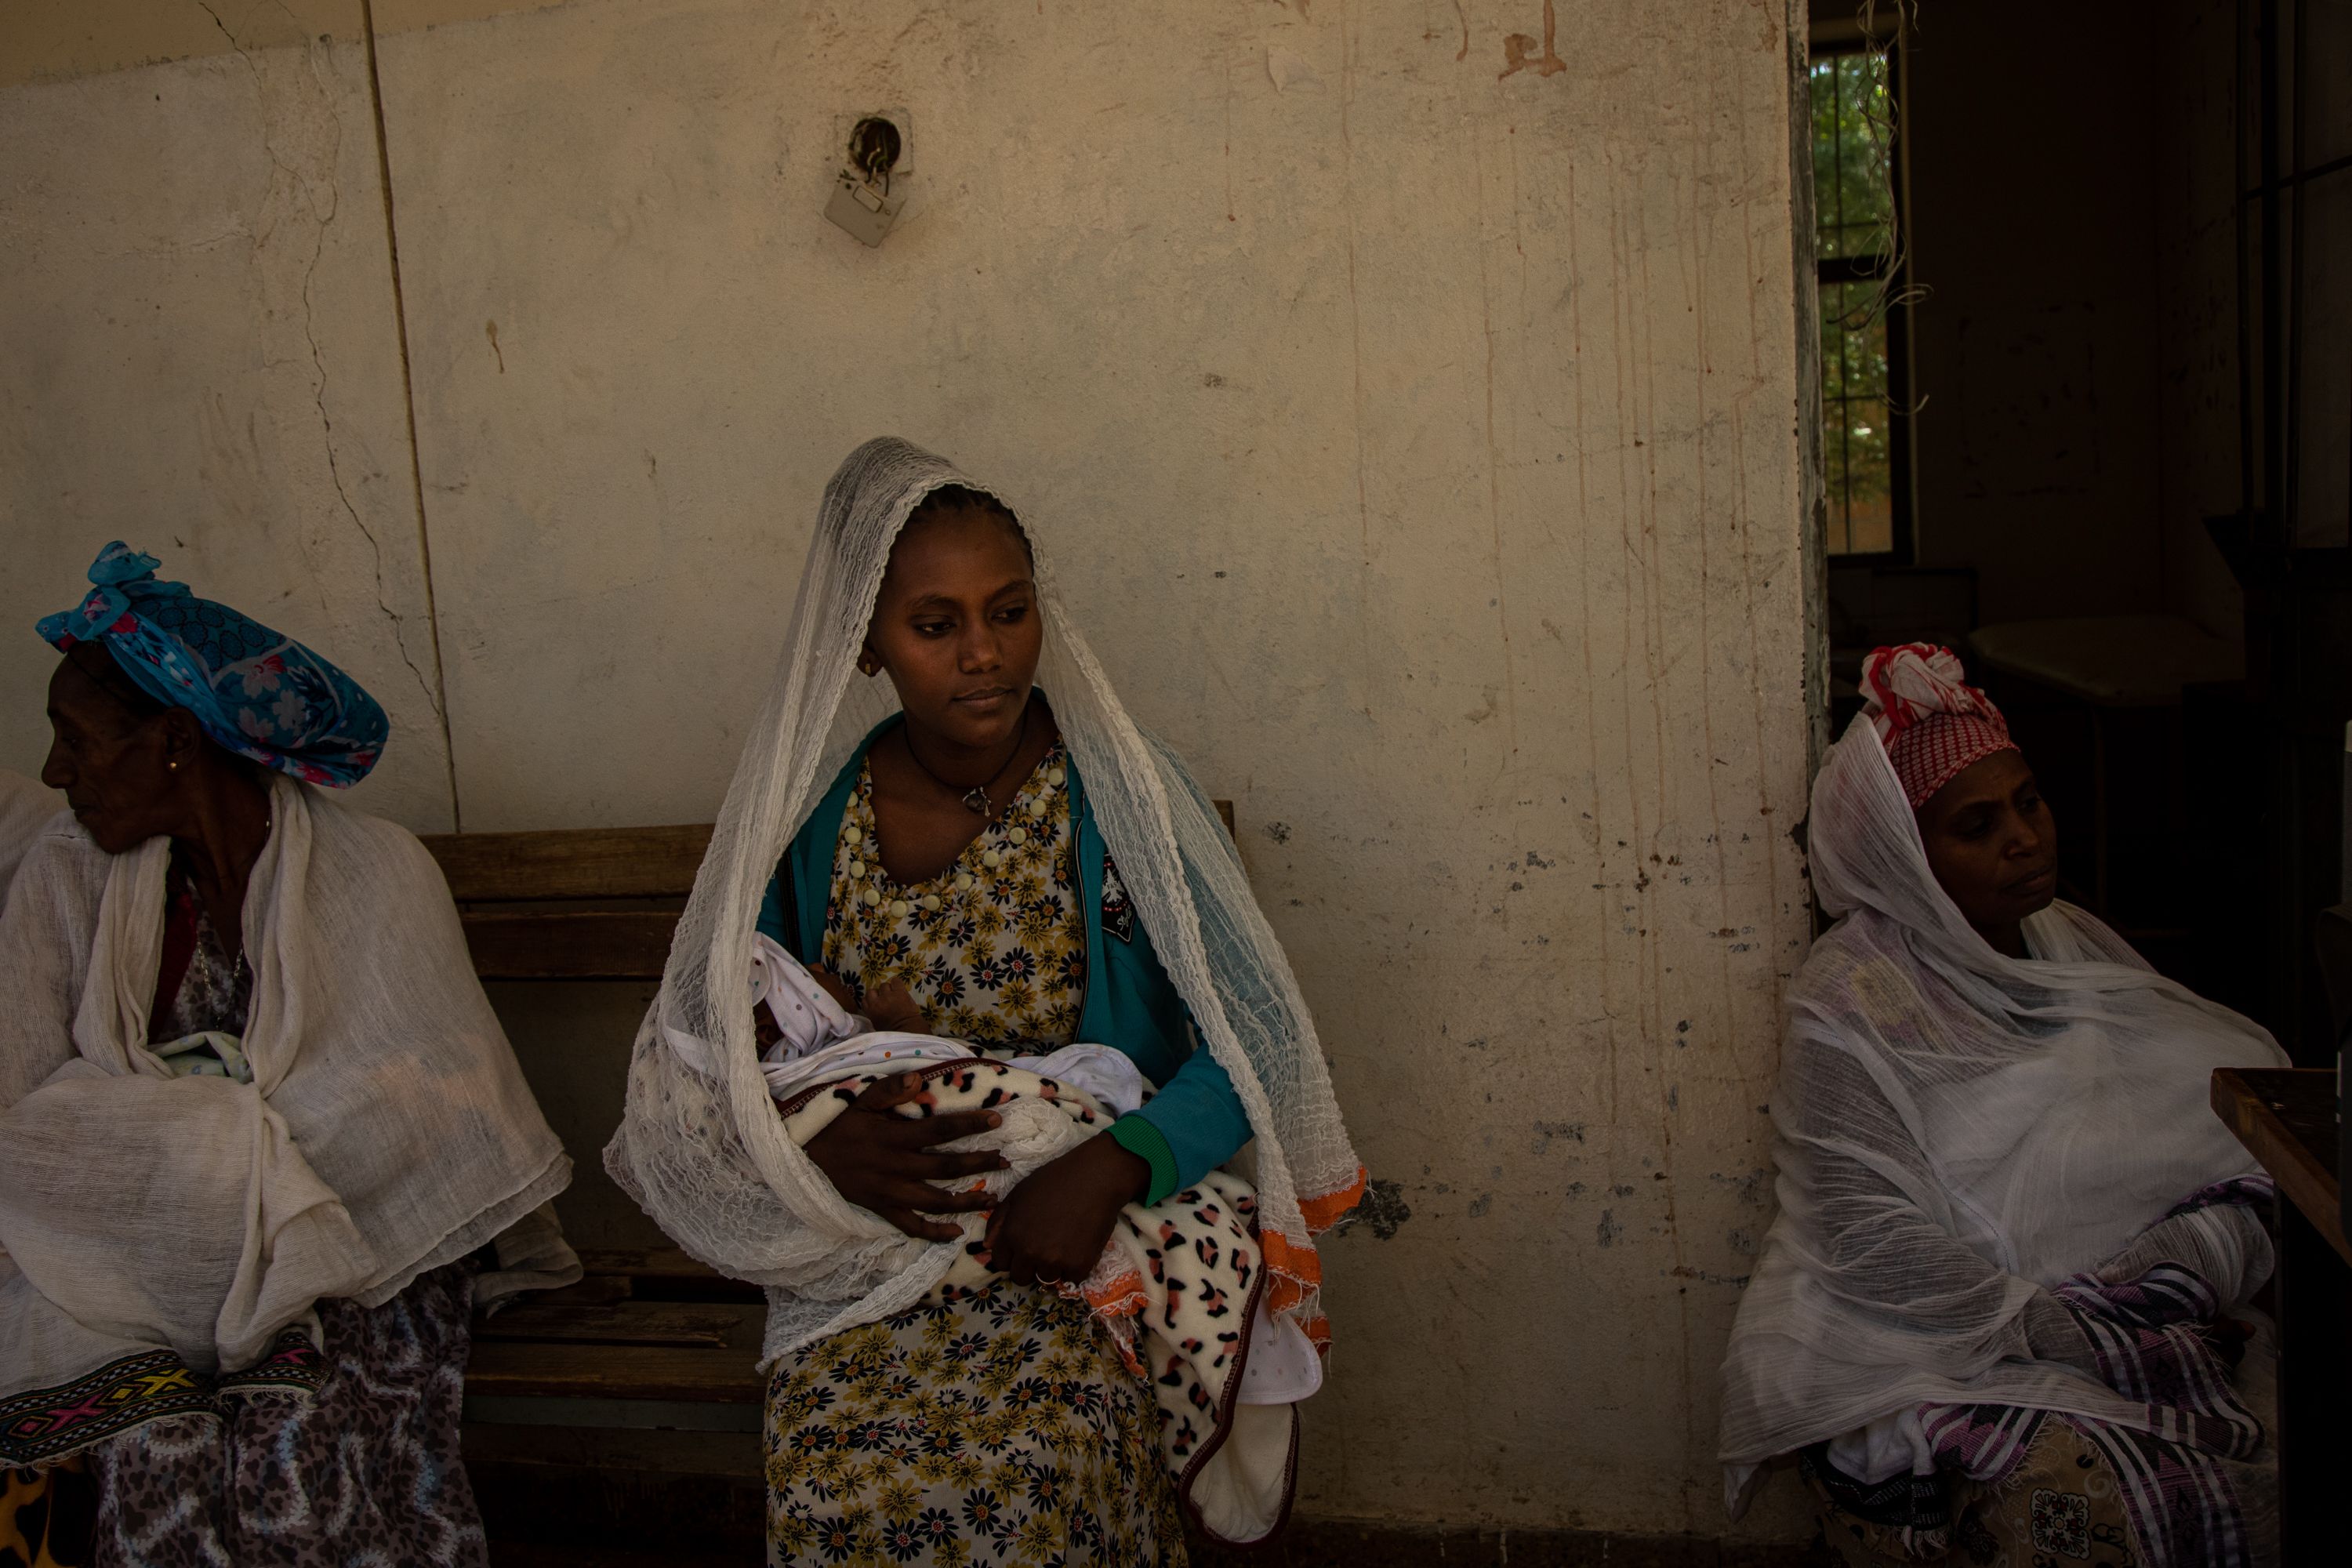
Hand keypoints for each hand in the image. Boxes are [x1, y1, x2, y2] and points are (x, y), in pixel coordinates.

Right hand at [803, 1072, 1008, 1241]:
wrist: (801, 1158)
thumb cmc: (835, 1125)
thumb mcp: (857, 1101)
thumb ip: (888, 1091)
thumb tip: (918, 1081)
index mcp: (893, 1137)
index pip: (940, 1131)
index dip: (969, 1126)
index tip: (996, 1122)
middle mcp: (895, 1167)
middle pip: (945, 1167)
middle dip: (979, 1163)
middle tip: (1005, 1161)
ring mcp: (889, 1192)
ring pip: (935, 1200)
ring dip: (966, 1200)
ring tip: (993, 1198)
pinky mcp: (880, 1209)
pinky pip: (910, 1226)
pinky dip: (934, 1232)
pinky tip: (957, 1233)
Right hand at [806, 966, 929, 1033]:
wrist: (908, 1030)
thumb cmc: (892, 1032)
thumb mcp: (876, 1026)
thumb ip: (871, 1016)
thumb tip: (870, 1010)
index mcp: (870, 1011)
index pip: (865, 999)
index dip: (871, 1000)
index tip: (876, 1003)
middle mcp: (877, 1001)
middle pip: (872, 990)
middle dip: (878, 994)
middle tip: (885, 999)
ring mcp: (888, 995)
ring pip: (884, 985)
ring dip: (888, 989)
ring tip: (894, 995)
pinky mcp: (900, 991)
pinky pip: (895, 981)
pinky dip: (897, 983)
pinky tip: (899, 989)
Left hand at [983, 1133, 1150, 1286]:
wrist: (1095, 1178)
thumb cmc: (1055, 1180)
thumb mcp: (1018, 1194)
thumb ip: (999, 1221)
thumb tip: (987, 1246)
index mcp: (1012, 1235)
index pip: (1001, 1264)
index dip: (1012, 1255)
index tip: (1024, 1247)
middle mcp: (1030, 1252)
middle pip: (1021, 1278)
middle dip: (1029, 1266)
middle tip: (1044, 1248)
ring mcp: (1055, 1261)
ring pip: (1046, 1279)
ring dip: (1052, 1267)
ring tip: (1063, 1245)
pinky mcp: (1079, 1265)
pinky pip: (1071, 1279)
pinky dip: (1075, 1267)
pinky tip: (1079, 1247)